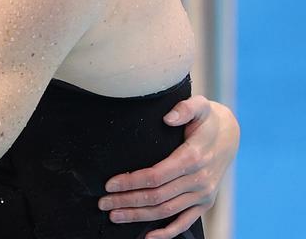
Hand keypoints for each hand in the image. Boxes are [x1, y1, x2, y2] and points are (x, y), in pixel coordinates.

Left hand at [99, 95, 238, 238]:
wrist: (229, 135)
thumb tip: (168, 117)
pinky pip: (186, 221)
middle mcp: (199, 180)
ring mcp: (203, 194)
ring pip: (166, 211)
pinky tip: (147, 236)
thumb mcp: (200, 106)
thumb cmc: (206, 119)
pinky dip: (167, 232)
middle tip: (103, 203)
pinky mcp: (205, 202)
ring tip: (114, 215)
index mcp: (193, 158)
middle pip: (157, 196)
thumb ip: (185, 108)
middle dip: (127, 201)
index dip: (131, 182)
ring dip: (139, 217)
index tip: (109, 184)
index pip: (155, 176)